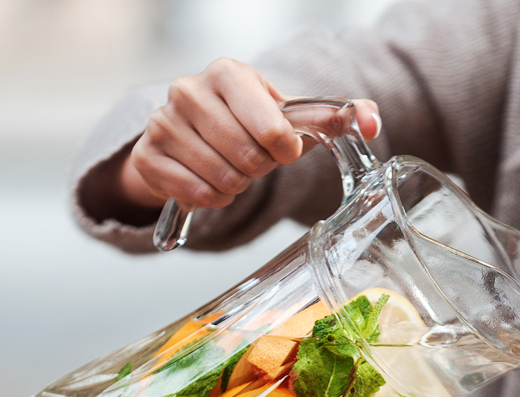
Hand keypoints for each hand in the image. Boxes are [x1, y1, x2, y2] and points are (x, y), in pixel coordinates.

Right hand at [119, 58, 380, 210]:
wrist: (194, 136)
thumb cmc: (248, 124)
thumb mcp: (288, 116)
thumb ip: (333, 118)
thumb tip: (372, 120)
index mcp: (229, 73)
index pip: (272, 127)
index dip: (284, 150)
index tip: (282, 149)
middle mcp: (189, 89)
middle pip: (248, 158)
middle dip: (259, 170)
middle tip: (252, 161)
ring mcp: (162, 122)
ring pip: (222, 179)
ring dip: (236, 187)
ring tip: (231, 170)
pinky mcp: (147, 156)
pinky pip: (196, 195)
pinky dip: (212, 200)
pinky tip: (210, 183)